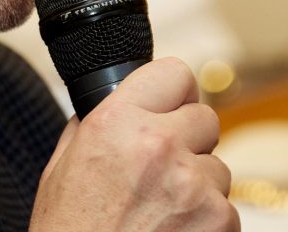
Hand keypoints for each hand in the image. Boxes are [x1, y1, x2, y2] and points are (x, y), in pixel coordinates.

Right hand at [30, 57, 239, 231]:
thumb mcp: (62, 168)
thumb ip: (92, 125)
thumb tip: (113, 103)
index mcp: (116, 124)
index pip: (174, 72)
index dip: (173, 92)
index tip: (170, 104)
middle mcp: (159, 146)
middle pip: (205, 117)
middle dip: (188, 140)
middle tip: (162, 169)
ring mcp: (193, 185)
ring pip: (217, 165)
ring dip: (198, 184)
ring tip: (161, 212)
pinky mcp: (219, 221)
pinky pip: (225, 206)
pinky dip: (206, 220)